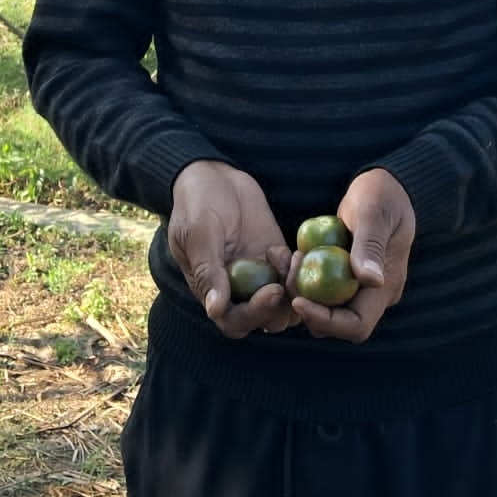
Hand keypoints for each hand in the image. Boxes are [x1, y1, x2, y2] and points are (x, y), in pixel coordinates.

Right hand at [169, 160, 294, 338]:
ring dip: (295, 292)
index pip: (235, 320)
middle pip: (264, 318)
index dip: (255, 313)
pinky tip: (297, 251)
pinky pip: (293, 276)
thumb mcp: (198, 234)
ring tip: (294, 262)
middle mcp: (237, 288)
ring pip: (284, 303)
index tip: (271, 291)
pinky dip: (300, 271)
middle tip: (290, 281)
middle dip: (281, 306)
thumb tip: (215, 309)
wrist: (211, 175)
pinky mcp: (275, 256)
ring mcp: (258, 273)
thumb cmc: (196, 203)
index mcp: (212, 289)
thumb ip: (208, 271)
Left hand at [290, 168, 414, 342]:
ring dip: (299, 288)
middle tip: (289, 266)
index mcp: (385, 287)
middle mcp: (372, 295)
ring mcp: (357, 287)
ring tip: (286, 255)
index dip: (325, 321)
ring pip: (321, 306)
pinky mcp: (342, 276)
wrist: (387, 185)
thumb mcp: (373, 213)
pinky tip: (288, 253)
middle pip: (333, 322)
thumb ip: (370, 245)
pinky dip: (300, 276)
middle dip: (305, 303)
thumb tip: (370, 280)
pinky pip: (317, 288)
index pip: (355, 326)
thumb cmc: (382, 194)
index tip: (298, 300)